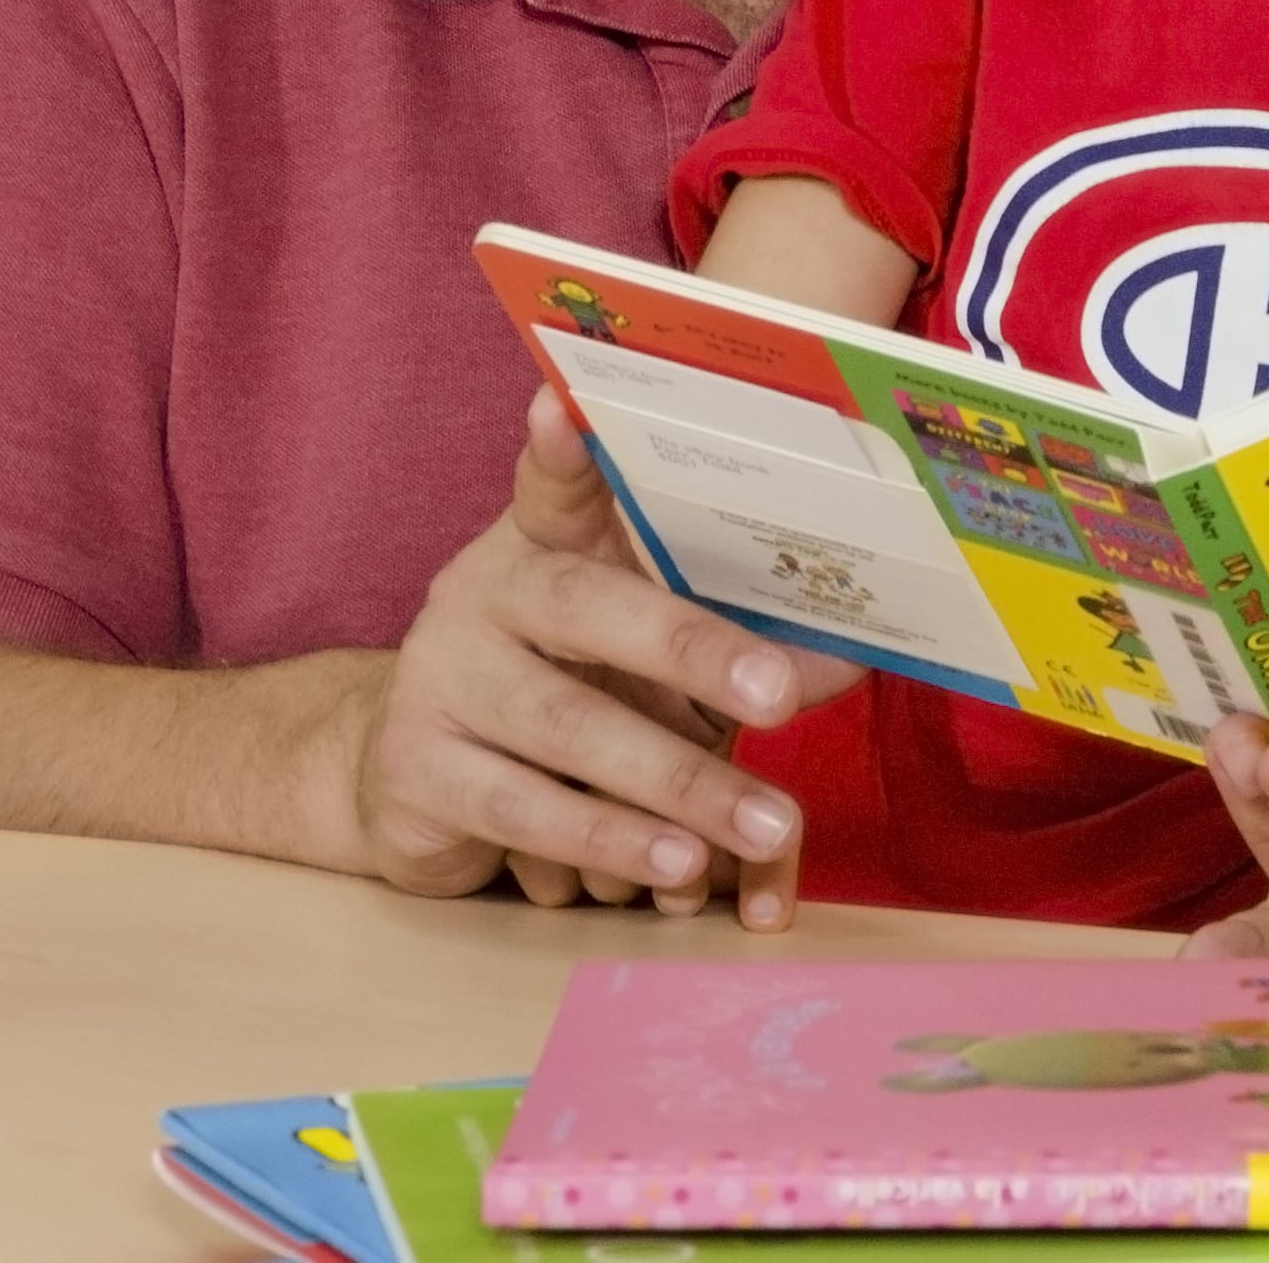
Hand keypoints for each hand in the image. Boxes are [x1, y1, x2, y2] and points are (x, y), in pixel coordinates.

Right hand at [339, 387, 864, 918]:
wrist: (417, 776)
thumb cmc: (571, 690)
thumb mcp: (652, 658)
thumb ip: (739, 651)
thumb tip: (852, 659)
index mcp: (545, 541)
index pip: (556, 480)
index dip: (562, 446)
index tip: (564, 401)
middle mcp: (482, 593)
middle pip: (584, 608)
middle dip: (691, 649)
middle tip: (781, 695)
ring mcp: (439, 679)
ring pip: (562, 725)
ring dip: (673, 783)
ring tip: (762, 824)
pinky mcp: (416, 769)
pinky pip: (520, 808)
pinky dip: (606, 840)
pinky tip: (673, 867)